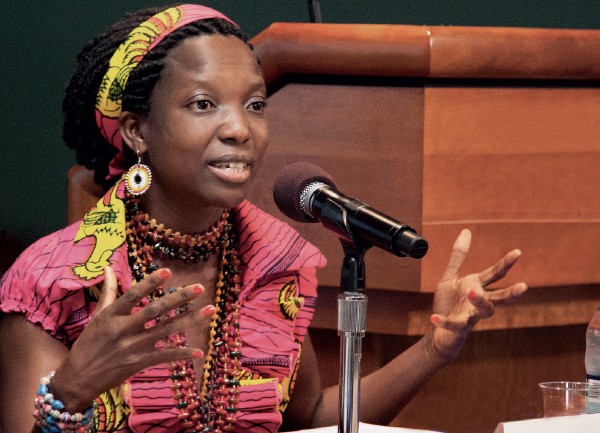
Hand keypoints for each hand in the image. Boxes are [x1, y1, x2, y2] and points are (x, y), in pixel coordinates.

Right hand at [51, 266, 213, 410]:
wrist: (77, 379)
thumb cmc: (88, 344)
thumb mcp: (96, 317)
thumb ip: (108, 292)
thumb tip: (108, 267)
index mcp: (111, 315)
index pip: (134, 294)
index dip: (151, 282)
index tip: (168, 271)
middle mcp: (123, 329)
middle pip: (155, 310)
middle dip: (179, 298)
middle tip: (199, 288)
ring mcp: (132, 347)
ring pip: (166, 330)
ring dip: (190, 320)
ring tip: (210, 310)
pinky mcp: (139, 363)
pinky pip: (165, 356)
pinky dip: (183, 354)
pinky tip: (199, 351)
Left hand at [429, 229, 526, 360]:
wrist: (438, 329)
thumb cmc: (449, 303)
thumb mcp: (451, 276)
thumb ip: (459, 256)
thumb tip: (467, 231)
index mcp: (478, 286)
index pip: (495, 274)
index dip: (506, 263)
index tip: (517, 252)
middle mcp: (478, 301)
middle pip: (500, 297)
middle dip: (512, 292)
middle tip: (523, 286)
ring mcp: (470, 315)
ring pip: (484, 311)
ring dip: (480, 301)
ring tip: (471, 291)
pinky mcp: (458, 328)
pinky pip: (454, 324)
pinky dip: (444, 321)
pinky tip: (434, 318)